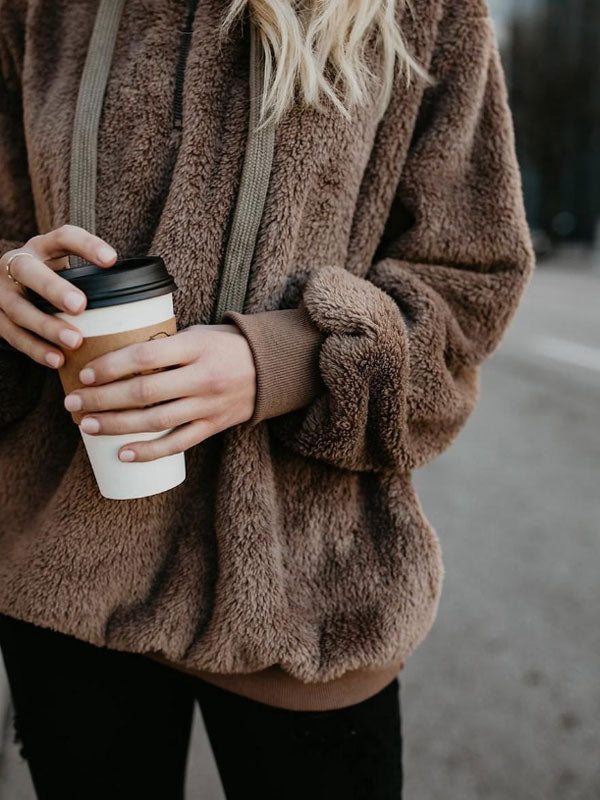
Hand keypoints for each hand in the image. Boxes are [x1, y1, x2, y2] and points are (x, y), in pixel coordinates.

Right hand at [0, 225, 116, 365]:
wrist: (9, 288)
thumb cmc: (53, 283)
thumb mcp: (67, 271)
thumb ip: (93, 279)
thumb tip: (142, 304)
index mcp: (41, 248)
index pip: (63, 237)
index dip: (87, 246)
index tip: (112, 260)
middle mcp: (15, 264)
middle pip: (30, 272)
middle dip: (54, 289)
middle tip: (80, 306)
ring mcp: (0, 291)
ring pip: (18, 308)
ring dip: (47, 326)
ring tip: (75, 341)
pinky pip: (12, 335)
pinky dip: (35, 349)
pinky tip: (57, 360)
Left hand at [63, 324, 256, 461]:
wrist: (272, 368)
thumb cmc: (227, 345)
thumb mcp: (199, 333)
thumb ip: (165, 345)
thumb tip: (118, 357)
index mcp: (197, 347)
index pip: (145, 356)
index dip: (111, 366)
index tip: (85, 373)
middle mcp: (203, 377)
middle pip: (144, 392)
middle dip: (103, 399)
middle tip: (73, 403)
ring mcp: (210, 405)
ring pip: (156, 421)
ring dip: (117, 425)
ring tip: (87, 425)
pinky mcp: (214, 426)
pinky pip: (178, 443)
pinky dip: (149, 451)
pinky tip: (122, 453)